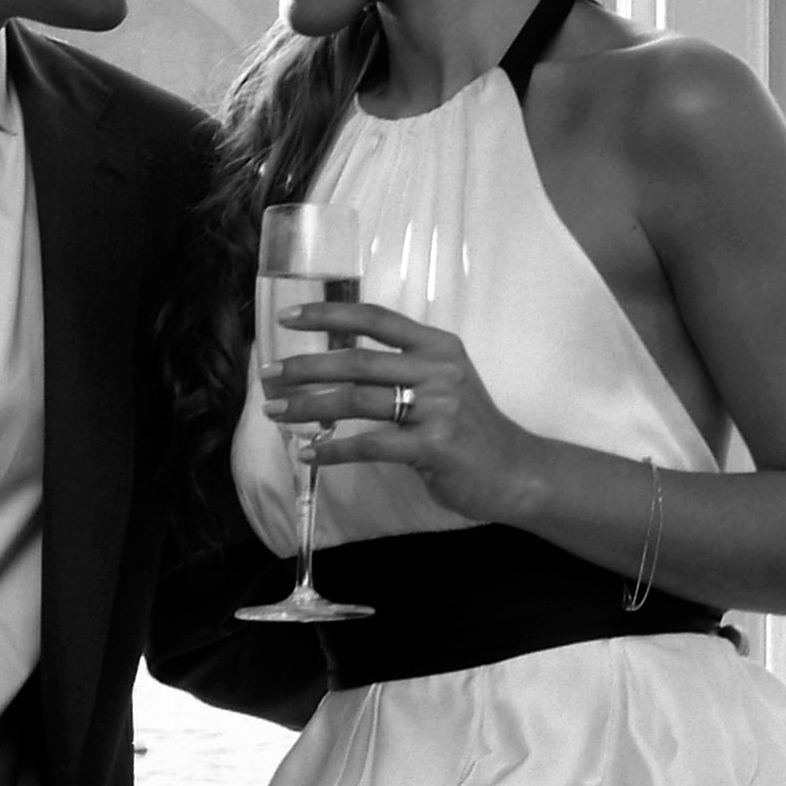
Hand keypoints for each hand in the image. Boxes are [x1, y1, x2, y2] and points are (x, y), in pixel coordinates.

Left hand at [268, 299, 551, 523]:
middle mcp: (439, 369)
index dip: (329, 315)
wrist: (516, 471)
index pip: (376, 318)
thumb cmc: (471, 428)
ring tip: (276, 412)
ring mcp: (438, 408)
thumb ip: (404, 368)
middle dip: (305, 367)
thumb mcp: (445, 382)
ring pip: (358, 400)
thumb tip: (336, 364)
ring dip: (309, 407)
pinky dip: (333, 449)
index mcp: (438, 346)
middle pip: (358, 360)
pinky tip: (309, 452)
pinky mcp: (434, 447)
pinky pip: (370, 444)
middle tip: (269, 375)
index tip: (288, 318)